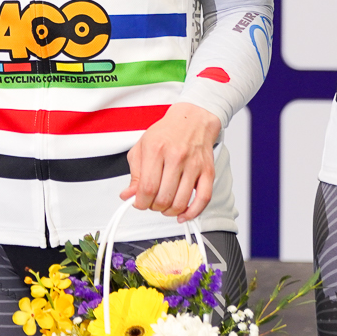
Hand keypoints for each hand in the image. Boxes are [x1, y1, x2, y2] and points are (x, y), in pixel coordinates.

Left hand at [121, 103, 220, 219]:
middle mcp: (176, 156)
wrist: (192, 120)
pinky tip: (183, 215)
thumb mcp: (142, 147)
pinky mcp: (208, 171)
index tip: (139, 203)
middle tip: (152, 203)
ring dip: (170, 212)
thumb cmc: (166, 133)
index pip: (147, 187)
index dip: (140, 202)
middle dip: (154, 207)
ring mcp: (194, 165)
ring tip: (165, 207)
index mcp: (156, 149)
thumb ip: (134, 174)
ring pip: (181, 201)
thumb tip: (128, 195)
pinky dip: (192, 212)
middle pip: (163, 197)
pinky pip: (203, 199)